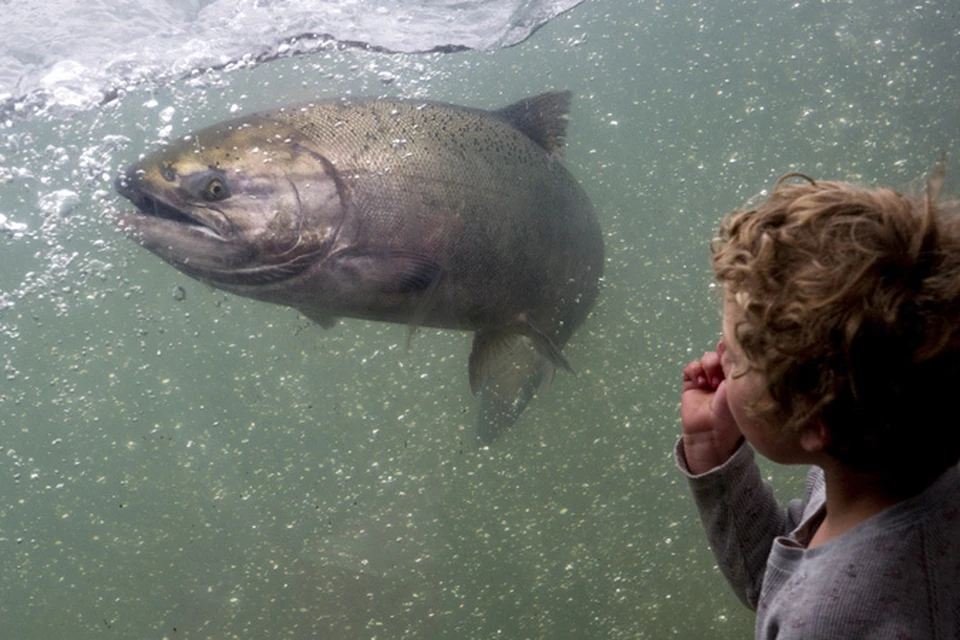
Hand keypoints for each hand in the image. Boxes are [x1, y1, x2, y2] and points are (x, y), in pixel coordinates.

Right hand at [681, 341, 742, 473]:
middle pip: (720, 353)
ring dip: (707, 365)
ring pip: (705, 359)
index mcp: (739, 377)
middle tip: (721, 366)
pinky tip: (700, 382)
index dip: (733, 350)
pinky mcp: (691, 383)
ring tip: (710, 381)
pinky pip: (691, 368)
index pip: (736, 355)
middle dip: (719, 356)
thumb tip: (733, 351)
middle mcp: (723, 375)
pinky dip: (694, 370)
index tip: (733, 351)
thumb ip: (735, 373)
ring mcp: (707, 379)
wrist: (711, 436)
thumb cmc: (731, 418)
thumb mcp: (737, 394)